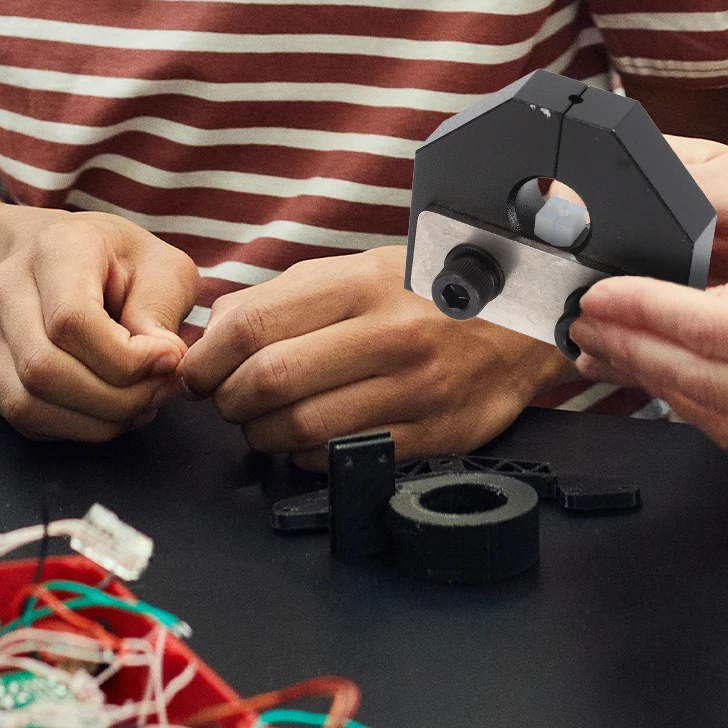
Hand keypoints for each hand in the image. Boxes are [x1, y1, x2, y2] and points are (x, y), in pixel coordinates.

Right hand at [0, 212, 197, 441]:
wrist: (57, 255)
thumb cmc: (119, 260)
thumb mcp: (161, 264)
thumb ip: (162, 308)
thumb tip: (163, 361)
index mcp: (54, 251)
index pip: (71, 321)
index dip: (125, 357)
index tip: (169, 360)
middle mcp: (7, 290)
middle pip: (43, 369)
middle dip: (116, 397)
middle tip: (162, 389)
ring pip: (28, 403)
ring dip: (98, 420)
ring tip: (144, 403)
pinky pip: (27, 420)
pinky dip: (79, 428)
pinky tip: (116, 412)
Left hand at [178, 246, 570, 467]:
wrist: (528, 322)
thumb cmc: (435, 293)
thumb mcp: (366, 268)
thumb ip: (289, 295)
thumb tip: (214, 333)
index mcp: (367, 284)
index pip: (254, 326)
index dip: (209, 357)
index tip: (199, 370)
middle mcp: (393, 335)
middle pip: (269, 382)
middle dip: (229, 400)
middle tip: (228, 399)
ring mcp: (416, 390)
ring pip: (300, 429)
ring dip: (262, 433)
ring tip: (265, 420)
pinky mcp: (433, 436)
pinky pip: (342, 459)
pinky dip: (307, 456)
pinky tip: (311, 438)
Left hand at [571, 239, 727, 502]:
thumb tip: (670, 305)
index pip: (703, 333)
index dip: (638, 315)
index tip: (599, 300)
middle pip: (701, 386)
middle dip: (636, 353)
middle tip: (593, 328)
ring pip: (723, 427)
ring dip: (664, 390)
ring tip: (624, 357)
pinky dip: (721, 417)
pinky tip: (690, 388)